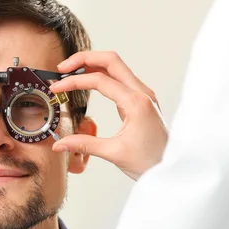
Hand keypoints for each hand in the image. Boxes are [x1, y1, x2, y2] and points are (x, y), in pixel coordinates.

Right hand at [50, 51, 167, 179]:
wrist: (171, 168)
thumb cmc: (150, 162)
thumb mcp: (114, 153)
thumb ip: (84, 145)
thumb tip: (59, 144)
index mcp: (136, 103)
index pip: (99, 80)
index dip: (74, 82)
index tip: (56, 89)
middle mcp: (142, 93)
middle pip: (111, 60)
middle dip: (84, 59)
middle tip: (62, 68)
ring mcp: (143, 95)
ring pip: (116, 66)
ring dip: (92, 64)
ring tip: (71, 72)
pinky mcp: (141, 101)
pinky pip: (120, 79)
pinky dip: (101, 75)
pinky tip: (89, 82)